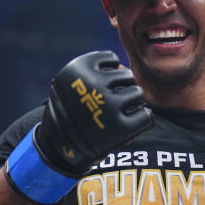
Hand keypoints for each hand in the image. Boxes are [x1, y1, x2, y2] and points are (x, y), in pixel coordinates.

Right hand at [5, 51, 151, 204]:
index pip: (110, 59)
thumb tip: (124, 65)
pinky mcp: (121, 127)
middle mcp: (93, 84)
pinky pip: (145, 115)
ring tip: (119, 112)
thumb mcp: (74, 82)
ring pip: (137, 92)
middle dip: (122, 86)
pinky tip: (131, 122)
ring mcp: (108, 105)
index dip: (107, 72)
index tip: (97, 85)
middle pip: (127, 75)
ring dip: (132, 100)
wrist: (59, 146)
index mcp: (77, 68)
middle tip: (110, 102)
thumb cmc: (72, 109)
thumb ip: (97, 70)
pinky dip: (142, 118)